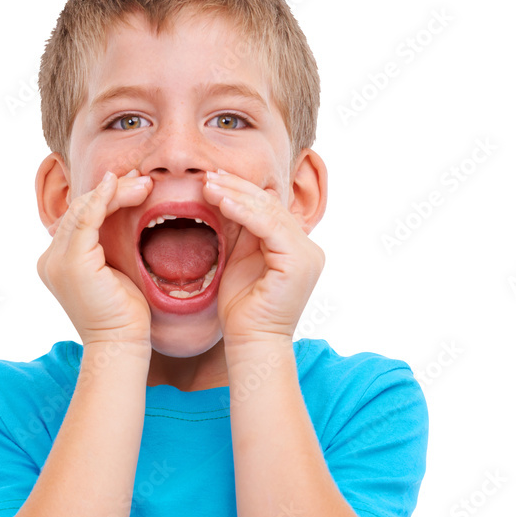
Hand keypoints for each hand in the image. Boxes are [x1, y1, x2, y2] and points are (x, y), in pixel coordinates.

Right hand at [37, 169, 153, 352]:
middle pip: (79, 210)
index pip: (80, 219)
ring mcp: (57, 260)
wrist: (120, 343)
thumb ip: (108, 247)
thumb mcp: (115, 272)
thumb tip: (123, 218)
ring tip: (144, 183)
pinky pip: (86, 218)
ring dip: (115, 192)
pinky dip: (103, 198)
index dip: (105, 198)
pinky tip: (120, 185)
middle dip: (112, 190)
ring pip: (83, 210)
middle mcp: (51, 259)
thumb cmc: (125, 315)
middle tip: (142, 178)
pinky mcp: (72, 261)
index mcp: (58, 262)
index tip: (134, 186)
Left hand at [203, 169, 325, 345]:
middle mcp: (307, 248)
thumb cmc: (241, 309)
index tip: (212, 178)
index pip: (268, 207)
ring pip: (270, 211)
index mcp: (295, 247)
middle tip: (208, 174)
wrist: (250, 342)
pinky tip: (221, 201)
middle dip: (237, 186)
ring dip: (236, 194)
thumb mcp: (239, 261)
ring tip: (209, 184)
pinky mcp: (299, 262)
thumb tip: (224, 197)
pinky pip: (269, 226)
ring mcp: (307, 254)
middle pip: (271, 204)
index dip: (241, 190)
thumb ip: (241, 232)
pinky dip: (244, 211)